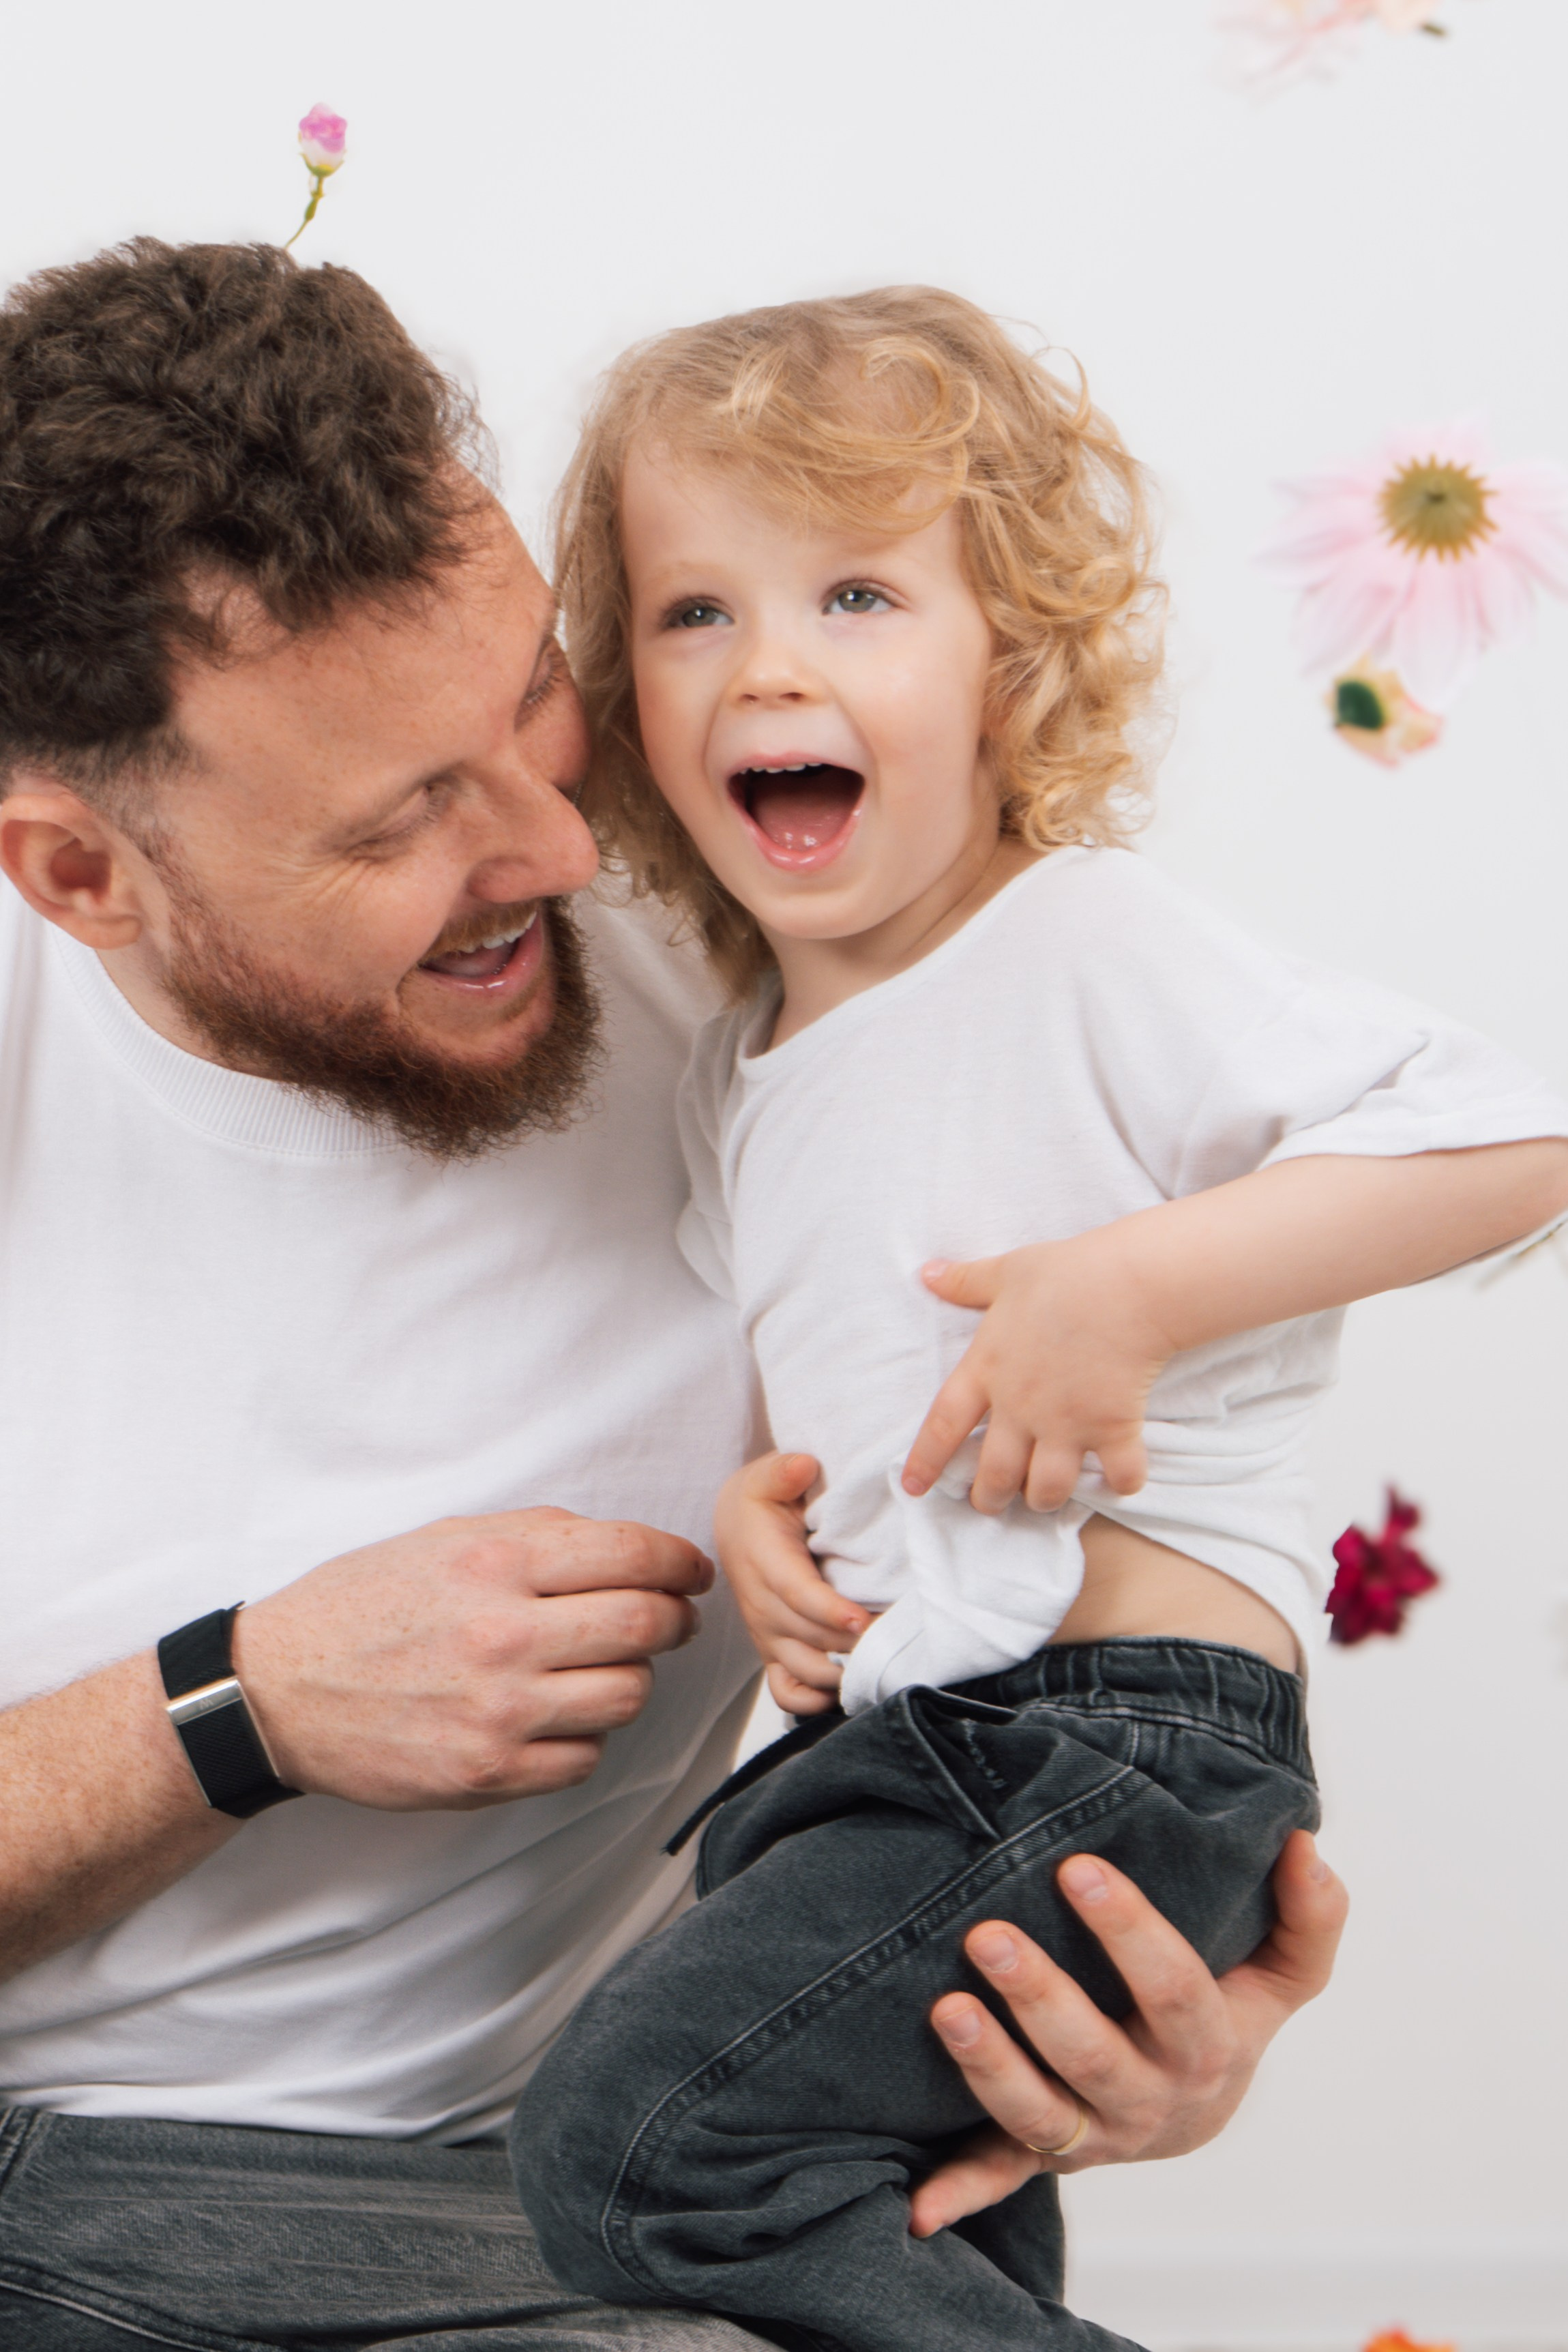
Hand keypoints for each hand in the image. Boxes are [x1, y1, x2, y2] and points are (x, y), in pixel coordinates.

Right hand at [233, 1508, 712, 1808]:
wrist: (279, 1691)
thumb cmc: (364, 1604)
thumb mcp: (445, 1538)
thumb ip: (537, 1537)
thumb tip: (629, 1551)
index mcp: (495, 1562)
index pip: (632, 1554)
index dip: (680, 1562)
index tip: (691, 1572)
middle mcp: (504, 1634)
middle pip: (646, 1627)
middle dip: (675, 1619)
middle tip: (672, 1619)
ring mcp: (499, 1711)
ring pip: (627, 1695)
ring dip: (628, 1679)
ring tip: (598, 1668)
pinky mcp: (488, 1773)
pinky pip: (584, 1758)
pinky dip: (584, 1736)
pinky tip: (554, 1716)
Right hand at [713, 1452, 870, 1715]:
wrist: (737, 1527)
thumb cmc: (763, 1501)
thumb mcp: (767, 1474)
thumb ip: (783, 1470)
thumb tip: (802, 1467)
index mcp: (764, 1562)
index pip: (796, 1595)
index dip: (829, 1612)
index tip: (862, 1620)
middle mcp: (763, 1607)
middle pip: (809, 1639)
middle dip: (853, 1646)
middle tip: (901, 1641)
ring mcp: (768, 1635)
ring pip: (803, 1670)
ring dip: (843, 1674)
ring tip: (886, 1663)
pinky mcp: (774, 1653)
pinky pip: (788, 1694)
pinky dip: (816, 1701)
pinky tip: (848, 1688)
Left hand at [902, 1232, 1173, 1513]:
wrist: (1127, 1285)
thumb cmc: (1066, 1273)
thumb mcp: (1007, 1272)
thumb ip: (966, 1281)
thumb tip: (927, 1271)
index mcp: (988, 1369)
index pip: (943, 1424)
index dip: (926, 1460)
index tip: (914, 1488)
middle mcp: (1021, 1406)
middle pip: (996, 1473)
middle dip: (989, 1498)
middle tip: (990, 1502)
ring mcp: (1067, 1423)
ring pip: (1047, 1488)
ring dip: (1044, 1499)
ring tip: (1044, 1497)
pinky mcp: (1114, 1427)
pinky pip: (1118, 1476)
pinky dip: (1121, 1484)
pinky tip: (1120, 1479)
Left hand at [908, 1830, 1347, 2236]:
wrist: (1199, 2109)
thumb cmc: (1231, 2011)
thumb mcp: (1285, 1972)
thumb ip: (1310, 1913)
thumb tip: (1303, 1844)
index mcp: (1206, 2049)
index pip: (1173, 1989)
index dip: (1129, 1932)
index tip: (1080, 1868)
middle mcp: (1149, 2100)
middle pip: (1095, 2057)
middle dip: (1040, 1997)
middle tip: (987, 1934)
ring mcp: (1093, 2134)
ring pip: (1039, 2114)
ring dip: (988, 2067)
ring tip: (945, 2008)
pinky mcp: (1044, 2154)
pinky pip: (1002, 2177)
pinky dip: (961, 2192)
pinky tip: (918, 2205)